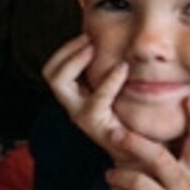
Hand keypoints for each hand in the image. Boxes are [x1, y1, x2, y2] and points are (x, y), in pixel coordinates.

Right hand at [42, 35, 136, 160]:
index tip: (87, 36)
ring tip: (95, 49)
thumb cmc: (130, 120)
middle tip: (88, 39)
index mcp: (75, 96)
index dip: (66, 50)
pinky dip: (109, 79)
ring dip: (75, 60)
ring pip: (60, 83)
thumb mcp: (116, 93)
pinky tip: (123, 68)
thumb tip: (113, 43)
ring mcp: (80, 116)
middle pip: (50, 73)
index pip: (53, 69)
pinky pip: (96, 97)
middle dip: (67, 51)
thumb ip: (110, 73)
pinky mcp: (96, 125)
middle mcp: (72, 106)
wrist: (138, 153)